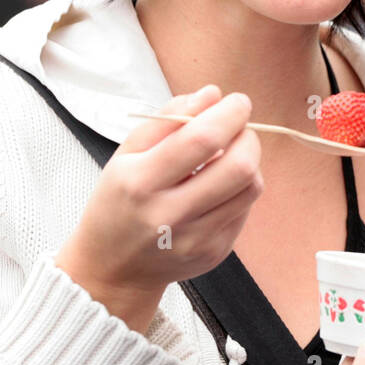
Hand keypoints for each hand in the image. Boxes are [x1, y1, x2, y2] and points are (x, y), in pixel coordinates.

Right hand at [55, 84, 264, 330]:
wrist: (113, 269)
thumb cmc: (120, 201)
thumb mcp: (126, 154)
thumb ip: (167, 119)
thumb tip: (213, 94)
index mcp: (140, 182)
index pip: (202, 140)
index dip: (229, 114)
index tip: (237, 101)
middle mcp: (169, 216)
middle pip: (238, 166)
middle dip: (247, 136)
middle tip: (237, 128)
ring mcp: (196, 240)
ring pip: (251, 187)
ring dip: (249, 161)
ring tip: (228, 155)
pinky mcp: (215, 253)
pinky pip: (245, 208)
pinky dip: (240, 188)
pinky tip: (219, 186)